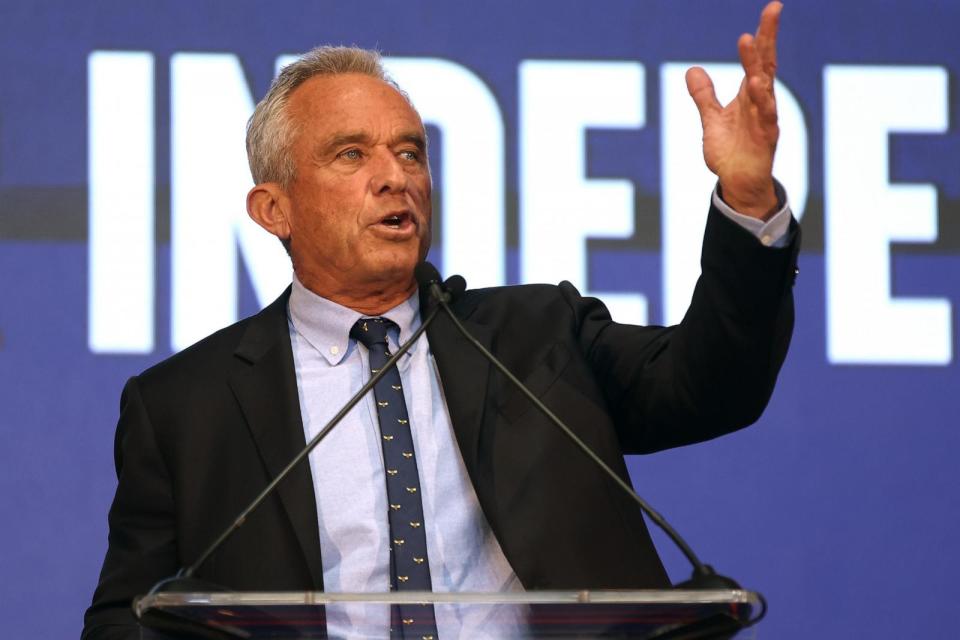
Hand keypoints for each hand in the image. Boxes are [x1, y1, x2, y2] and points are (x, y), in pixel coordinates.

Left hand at [686, 1, 782, 219]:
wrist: (737, 183)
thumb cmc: (731, 151)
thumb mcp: (712, 120)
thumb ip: (704, 96)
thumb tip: (692, 70)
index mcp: (750, 95)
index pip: (759, 59)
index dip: (764, 34)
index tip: (772, 7)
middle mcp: (761, 102)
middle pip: (766, 64)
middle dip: (767, 37)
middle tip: (772, 10)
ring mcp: (765, 119)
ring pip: (763, 87)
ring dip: (756, 65)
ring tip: (750, 41)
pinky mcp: (765, 139)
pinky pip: (766, 117)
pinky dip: (762, 101)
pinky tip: (758, 85)